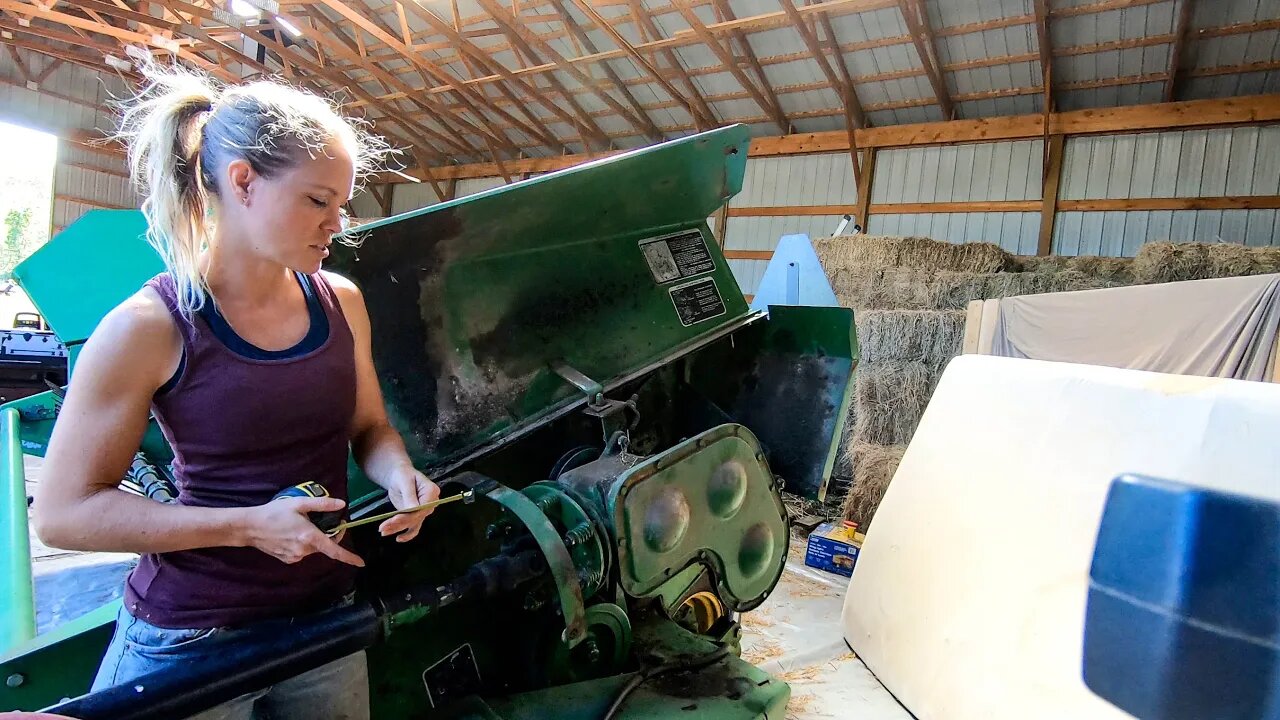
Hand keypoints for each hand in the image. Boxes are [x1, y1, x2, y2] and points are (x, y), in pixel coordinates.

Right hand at [243, 496, 364, 567]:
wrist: (250, 527)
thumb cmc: (274, 512)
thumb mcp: (299, 503)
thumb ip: (322, 504)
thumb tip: (342, 505)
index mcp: (309, 537)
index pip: (334, 550)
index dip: (349, 557)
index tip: (361, 563)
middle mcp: (304, 550)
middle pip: (324, 545)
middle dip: (329, 535)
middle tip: (324, 520)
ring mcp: (295, 556)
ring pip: (313, 548)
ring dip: (314, 538)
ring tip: (301, 525)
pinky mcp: (287, 559)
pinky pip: (302, 552)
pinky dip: (303, 543)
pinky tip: (291, 533)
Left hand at [378, 466, 439, 542]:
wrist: (399, 476)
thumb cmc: (403, 475)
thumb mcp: (405, 482)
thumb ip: (409, 495)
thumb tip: (413, 510)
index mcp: (431, 492)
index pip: (421, 508)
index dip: (408, 515)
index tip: (394, 519)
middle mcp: (430, 504)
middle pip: (416, 518)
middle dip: (399, 523)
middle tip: (382, 527)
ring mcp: (423, 511)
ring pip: (412, 524)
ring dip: (397, 529)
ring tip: (383, 531)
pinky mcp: (416, 516)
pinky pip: (413, 527)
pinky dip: (406, 534)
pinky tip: (398, 538)